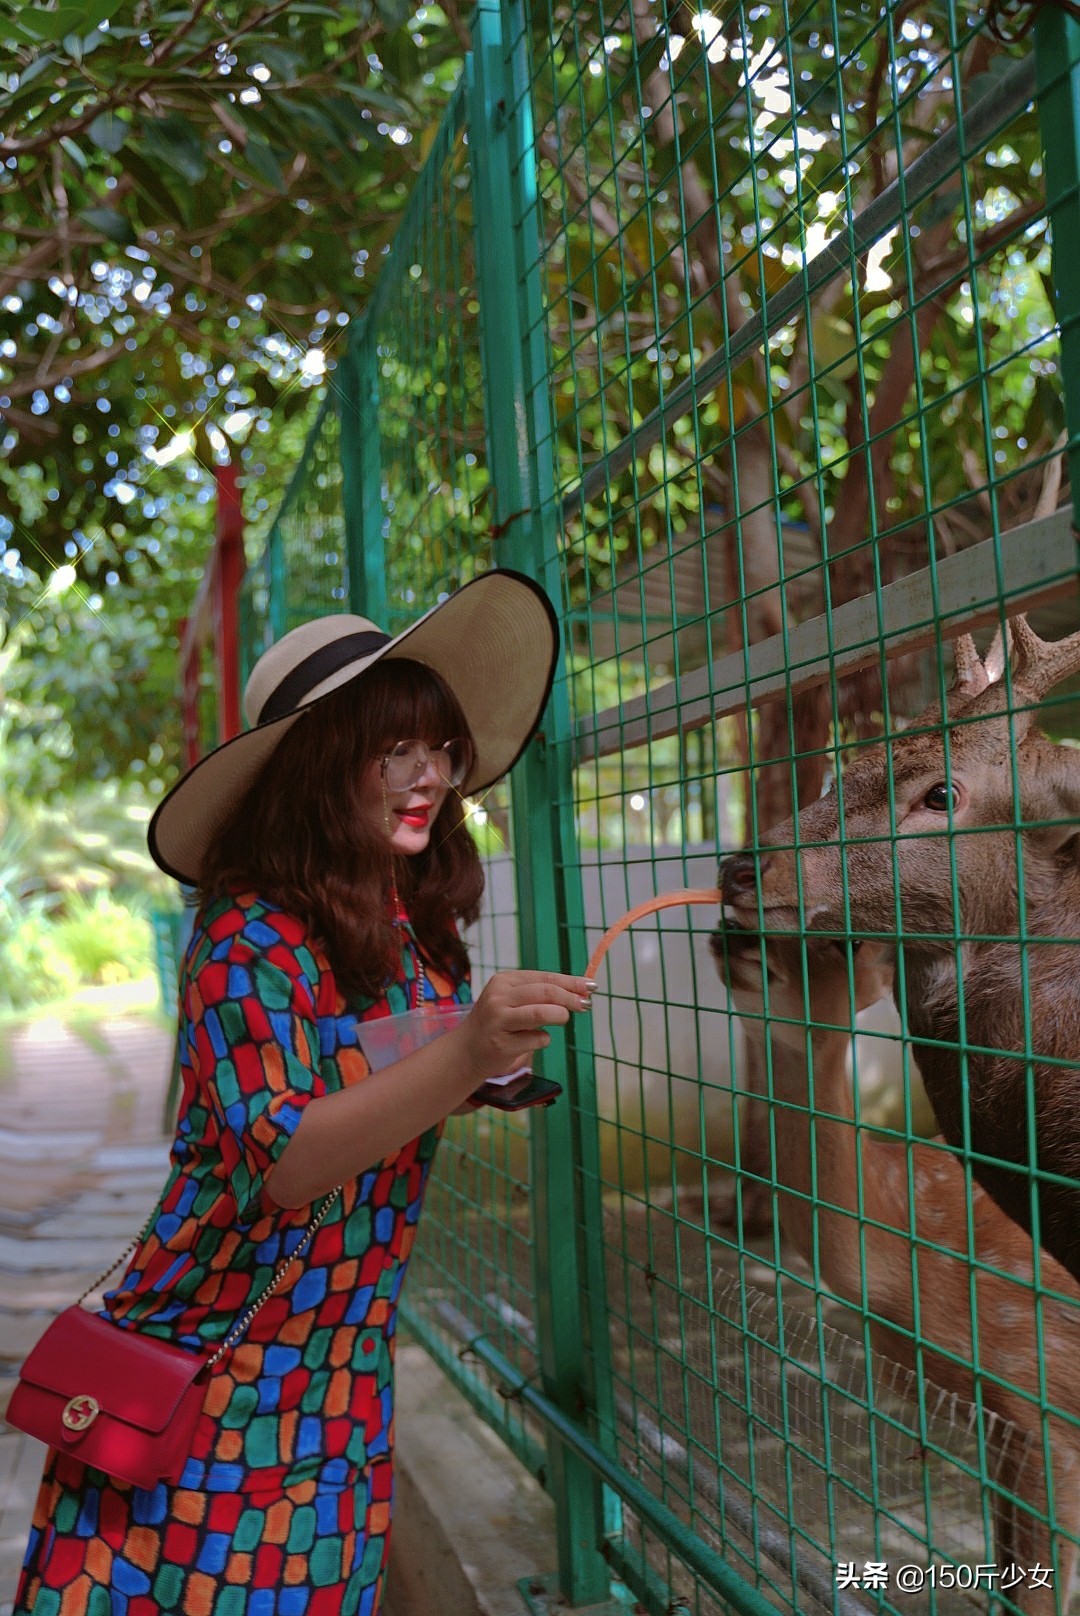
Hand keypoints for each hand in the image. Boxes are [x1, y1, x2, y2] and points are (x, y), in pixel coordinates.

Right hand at [449, 969, 594, 1085]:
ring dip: (560, 1015)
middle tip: (585, 1005)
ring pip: (541, 1013)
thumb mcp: (513, 999)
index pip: (545, 977)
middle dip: (571, 998)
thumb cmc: (498, 1021)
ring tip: (564, 1018)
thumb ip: (540, 993)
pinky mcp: (502, 1044)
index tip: (591, 987)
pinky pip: (537, 1039)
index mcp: (503, 980)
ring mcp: (498, 1021)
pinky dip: (543, 1039)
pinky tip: (535, 1039)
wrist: (467, 1049)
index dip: (571, 982)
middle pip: (546, 993)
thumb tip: (580, 991)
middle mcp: (498, 997)